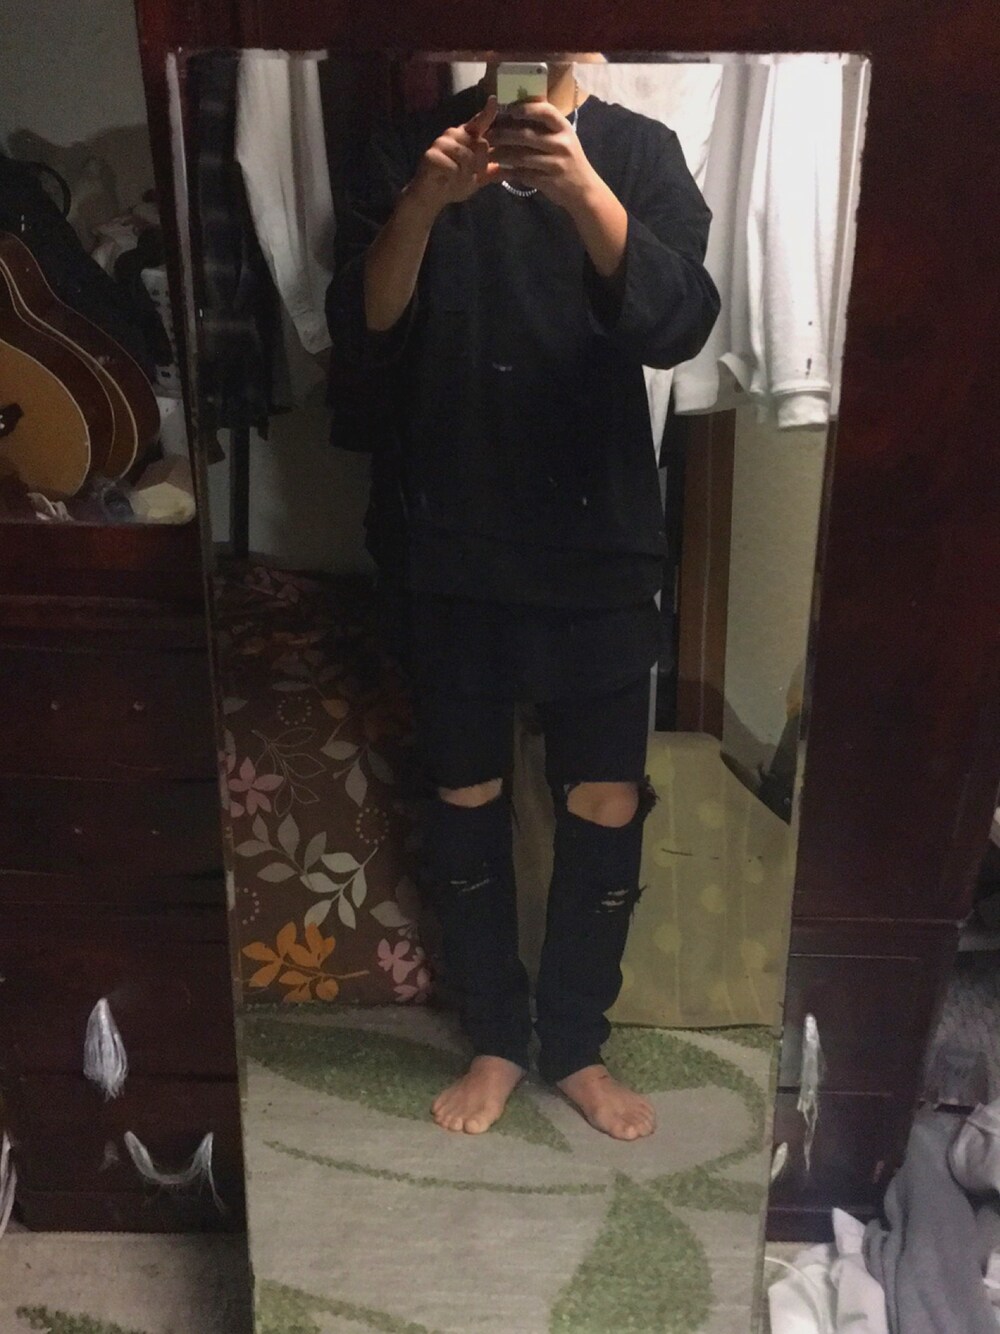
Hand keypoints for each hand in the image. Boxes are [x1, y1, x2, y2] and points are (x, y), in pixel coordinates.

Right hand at [407, 95, 502, 217]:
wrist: (432, 197)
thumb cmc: (454, 184)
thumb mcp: (477, 179)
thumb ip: (490, 172)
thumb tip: (508, 169)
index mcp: (465, 137)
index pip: (478, 122)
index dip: (487, 112)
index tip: (493, 100)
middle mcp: (454, 135)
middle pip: (481, 143)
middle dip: (481, 165)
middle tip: (473, 177)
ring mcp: (441, 143)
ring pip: (466, 155)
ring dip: (466, 173)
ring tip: (459, 179)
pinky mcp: (431, 154)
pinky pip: (452, 167)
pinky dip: (454, 178)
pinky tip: (447, 180)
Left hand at [486, 98, 601, 211]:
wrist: (583, 190)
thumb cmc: (568, 159)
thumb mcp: (562, 138)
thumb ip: (545, 125)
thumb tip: (519, 106)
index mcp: (564, 128)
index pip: (545, 111)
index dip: (526, 109)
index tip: (509, 110)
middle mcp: (561, 143)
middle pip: (527, 135)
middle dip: (504, 134)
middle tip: (488, 134)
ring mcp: (555, 163)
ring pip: (522, 156)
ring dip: (502, 155)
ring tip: (488, 153)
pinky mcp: (548, 181)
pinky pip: (523, 174)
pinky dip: (509, 173)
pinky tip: (498, 171)